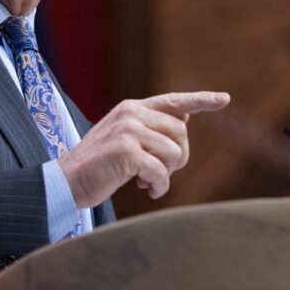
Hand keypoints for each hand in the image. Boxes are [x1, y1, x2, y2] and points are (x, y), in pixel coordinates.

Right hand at [58, 91, 229, 207]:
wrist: (65, 182)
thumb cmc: (97, 165)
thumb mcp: (123, 139)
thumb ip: (150, 128)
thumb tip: (184, 119)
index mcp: (132, 108)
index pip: (174, 101)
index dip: (201, 100)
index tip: (224, 99)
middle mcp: (132, 114)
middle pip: (181, 134)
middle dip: (178, 159)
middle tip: (161, 173)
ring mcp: (129, 131)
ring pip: (175, 153)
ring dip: (166, 175)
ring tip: (148, 182)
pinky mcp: (127, 152)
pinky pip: (161, 172)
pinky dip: (159, 186)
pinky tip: (146, 189)